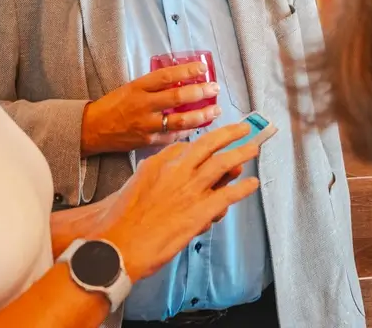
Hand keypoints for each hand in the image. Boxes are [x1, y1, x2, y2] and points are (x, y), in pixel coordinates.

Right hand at [81, 61, 221, 154]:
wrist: (92, 129)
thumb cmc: (113, 105)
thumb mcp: (130, 88)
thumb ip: (153, 86)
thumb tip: (182, 80)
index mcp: (137, 87)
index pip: (165, 76)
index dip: (186, 71)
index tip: (202, 67)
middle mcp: (142, 105)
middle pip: (177, 98)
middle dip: (200, 92)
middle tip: (215, 88)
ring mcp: (146, 126)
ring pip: (179, 121)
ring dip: (201, 116)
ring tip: (215, 110)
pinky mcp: (148, 142)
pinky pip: (173, 136)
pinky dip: (188, 131)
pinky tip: (199, 127)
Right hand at [95, 123, 261, 281]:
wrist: (118, 244)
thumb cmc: (119, 218)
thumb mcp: (131, 183)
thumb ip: (150, 171)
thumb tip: (159, 165)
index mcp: (159, 163)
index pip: (187, 146)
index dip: (205, 143)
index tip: (214, 140)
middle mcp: (177, 171)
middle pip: (209, 145)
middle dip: (230, 133)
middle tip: (243, 128)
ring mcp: (190, 190)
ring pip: (223, 165)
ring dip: (241, 154)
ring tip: (253, 149)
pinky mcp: (200, 212)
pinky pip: (228, 196)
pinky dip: (243, 189)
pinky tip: (252, 184)